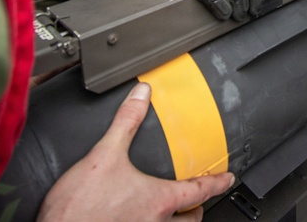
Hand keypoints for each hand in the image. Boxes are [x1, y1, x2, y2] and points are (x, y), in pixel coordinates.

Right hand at [37, 83, 234, 220]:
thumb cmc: (78, 208)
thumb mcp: (104, 154)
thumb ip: (126, 122)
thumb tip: (141, 96)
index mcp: (158, 200)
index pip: (198, 190)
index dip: (216, 182)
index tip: (227, 178)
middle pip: (192, 219)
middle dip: (198, 208)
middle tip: (199, 199)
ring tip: (174, 214)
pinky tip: (138, 220)